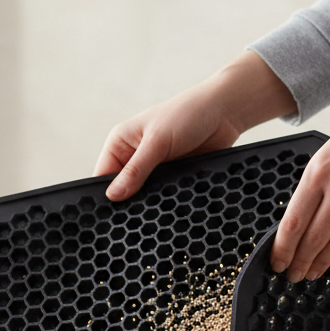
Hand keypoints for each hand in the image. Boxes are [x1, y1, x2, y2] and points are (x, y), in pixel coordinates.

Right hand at [94, 51, 296, 200]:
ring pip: (142, 196)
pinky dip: (165, 202)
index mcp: (120, 143)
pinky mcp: (171, 178)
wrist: (226, 113)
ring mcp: (152, 169)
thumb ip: (136, 170)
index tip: (112, 215)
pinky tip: (168, 208)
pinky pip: (162, 196)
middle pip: (121, 190)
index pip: (103, 177)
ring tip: (153, 212)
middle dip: (128, 202)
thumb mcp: (157, 141)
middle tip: (134, 217)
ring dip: (149, 203)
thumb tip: (113, 196)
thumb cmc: (188, 113)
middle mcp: (133, 157)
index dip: (106, 196)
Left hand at [272, 59, 329, 280]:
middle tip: (292, 275)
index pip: (293, 224)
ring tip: (311, 272)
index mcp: (320, 172)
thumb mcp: (329, 152)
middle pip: (313, 240)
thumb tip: (300, 224)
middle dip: (299, 263)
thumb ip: (314, 186)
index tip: (276, 263)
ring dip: (321, 264)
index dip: (282, 250)